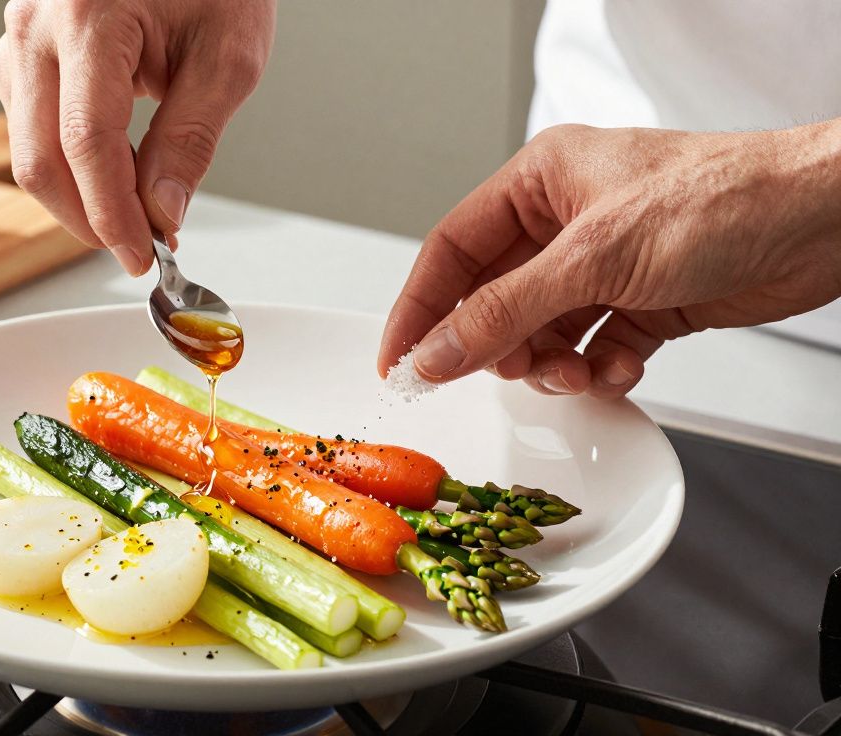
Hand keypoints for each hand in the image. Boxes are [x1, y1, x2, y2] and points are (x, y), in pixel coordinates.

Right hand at [0, 0, 275, 274]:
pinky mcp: (21, 50)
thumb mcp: (227, 56)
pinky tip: (115, 168)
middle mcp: (36, 24)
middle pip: (38, 158)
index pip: (85, 143)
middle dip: (89, 219)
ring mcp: (20, 36)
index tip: (143, 254)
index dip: (112, 214)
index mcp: (88, 15)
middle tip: (138, 247)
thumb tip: (162, 214)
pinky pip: (29, 126)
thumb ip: (190, 139)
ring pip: (27, 148)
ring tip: (138, 204)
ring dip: (78, 193)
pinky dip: (69, 162)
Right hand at [378, 122, 840, 396]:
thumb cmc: (724, 197)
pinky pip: (594, 348)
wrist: (825, 221)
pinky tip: (625, 364)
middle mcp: (566, 222)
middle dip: (502, 346)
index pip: (452, 252)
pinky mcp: (644, 301)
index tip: (398, 361)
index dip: (419, 308)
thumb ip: (504, 312)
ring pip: (542, 333)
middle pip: (495, 301)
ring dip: (555, 364)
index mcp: (539, 183)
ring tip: (580, 371)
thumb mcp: (593, 258)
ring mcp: (604, 265)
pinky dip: (603, 367)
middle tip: (511, 371)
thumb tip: (436, 351)